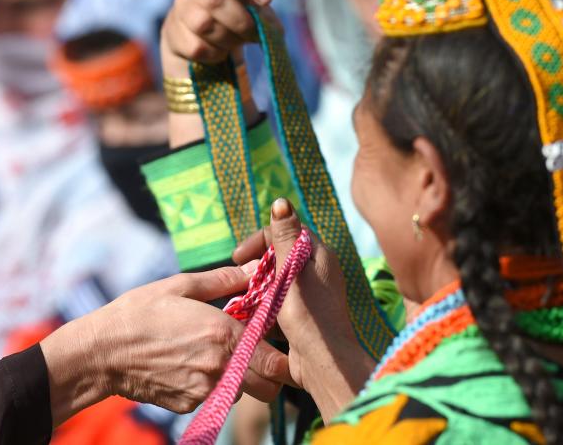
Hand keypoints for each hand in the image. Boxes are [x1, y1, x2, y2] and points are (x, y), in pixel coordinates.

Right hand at [42, 265, 292, 421]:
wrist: (103, 352)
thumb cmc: (140, 312)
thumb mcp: (180, 286)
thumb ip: (224, 281)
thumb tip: (254, 269)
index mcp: (222, 334)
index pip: (274, 360)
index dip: (279, 352)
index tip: (271, 339)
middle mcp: (219, 367)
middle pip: (267, 386)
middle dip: (266, 373)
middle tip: (251, 352)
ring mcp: (204, 390)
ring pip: (241, 392)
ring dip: (237, 376)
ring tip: (212, 354)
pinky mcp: (189, 404)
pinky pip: (214, 397)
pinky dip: (211, 384)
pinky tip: (189, 364)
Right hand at [160, 0, 274, 74]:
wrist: (199, 38)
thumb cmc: (233, 18)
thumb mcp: (252, 13)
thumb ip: (265, 19)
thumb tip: (270, 30)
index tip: (266, 0)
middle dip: (239, 21)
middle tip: (251, 33)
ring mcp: (183, 5)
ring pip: (203, 23)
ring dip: (226, 39)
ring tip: (232, 42)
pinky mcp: (173, 30)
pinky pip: (197, 47)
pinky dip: (213, 54)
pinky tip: (217, 50)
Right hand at [233, 199, 374, 418]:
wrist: (324, 363)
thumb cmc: (308, 315)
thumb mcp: (292, 271)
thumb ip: (284, 237)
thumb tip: (281, 200)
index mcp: (320, 255)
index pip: (287, 231)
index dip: (259, 240)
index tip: (238, 257)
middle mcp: (320, 271)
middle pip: (282, 256)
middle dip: (258, 265)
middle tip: (240, 277)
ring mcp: (314, 295)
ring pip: (280, 280)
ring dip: (260, 287)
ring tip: (244, 298)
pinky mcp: (306, 316)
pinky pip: (281, 302)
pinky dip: (266, 306)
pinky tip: (253, 317)